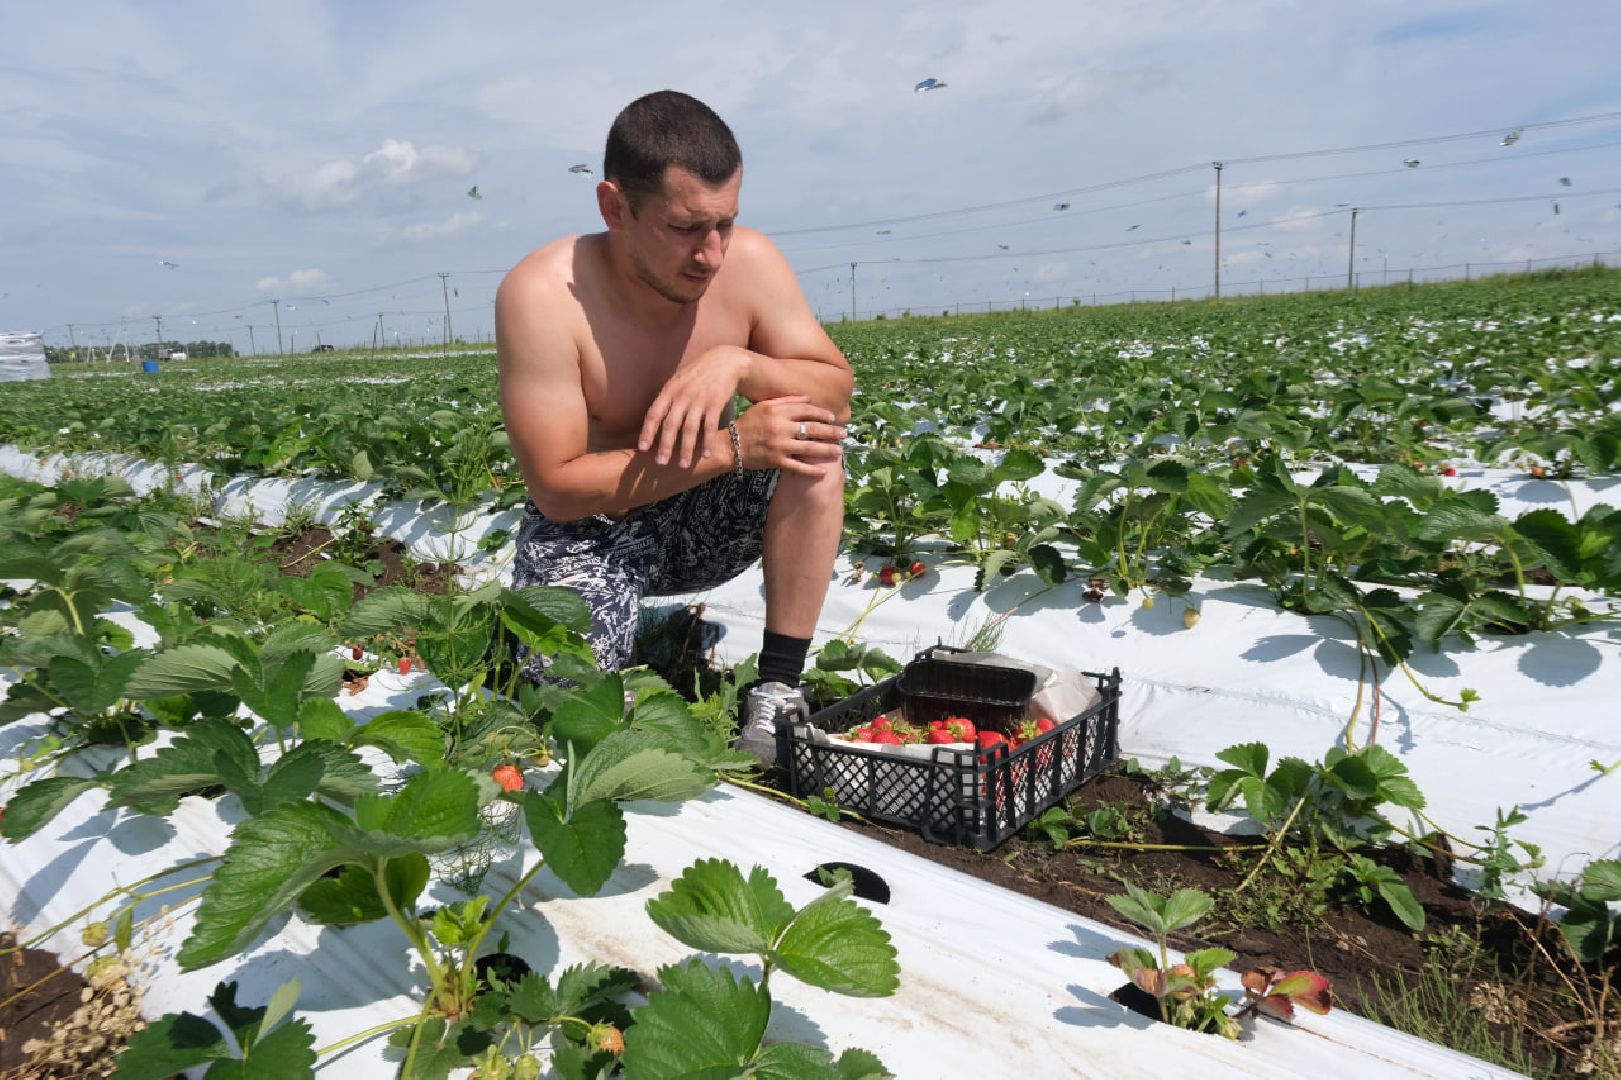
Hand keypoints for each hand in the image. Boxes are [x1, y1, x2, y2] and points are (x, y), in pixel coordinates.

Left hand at [638, 347, 748, 468]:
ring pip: (690, 428)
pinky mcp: (716, 402)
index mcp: (669, 390)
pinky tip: (707, 454)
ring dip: (686, 449)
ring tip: (683, 465)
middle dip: (665, 446)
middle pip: (670, 424)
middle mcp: (682, 395)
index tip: (643, 449)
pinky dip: (708, 441)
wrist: (725, 360)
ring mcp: (699, 399)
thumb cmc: (698, 374)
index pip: (654, 414)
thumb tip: (653, 420)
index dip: (647, 432)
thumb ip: (667, 398)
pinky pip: (710, 426)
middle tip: (661, 463)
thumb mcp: (678, 381)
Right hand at [736, 396, 843, 477]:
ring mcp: (780, 446)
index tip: (832, 418)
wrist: (730, 446)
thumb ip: (786, 401)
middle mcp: (781, 428)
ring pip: (810, 448)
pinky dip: (812, 470)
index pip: (807, 411)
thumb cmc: (748, 424)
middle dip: (832, 432)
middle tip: (845, 433)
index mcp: (778, 412)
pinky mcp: (776, 461)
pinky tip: (824, 471)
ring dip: (827, 450)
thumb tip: (808, 399)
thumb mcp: (764, 406)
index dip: (822, 414)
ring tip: (839, 451)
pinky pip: (798, 467)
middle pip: (813, 429)